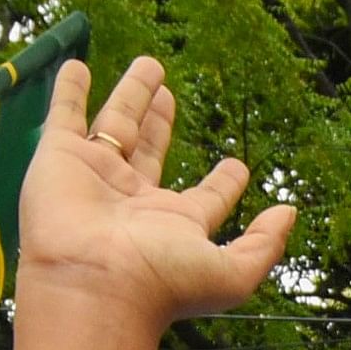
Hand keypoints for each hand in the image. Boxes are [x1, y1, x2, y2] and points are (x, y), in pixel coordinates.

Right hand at [18, 58, 297, 332]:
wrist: (93, 284)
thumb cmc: (162, 283)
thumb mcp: (232, 273)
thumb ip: (264, 244)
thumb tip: (290, 212)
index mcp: (175, 224)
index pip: (205, 197)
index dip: (224, 182)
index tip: (238, 165)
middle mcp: (135, 200)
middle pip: (153, 149)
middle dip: (162, 123)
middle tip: (172, 93)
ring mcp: (97, 175)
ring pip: (117, 124)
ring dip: (132, 94)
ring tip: (150, 65)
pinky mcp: (60, 156)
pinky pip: (65, 114)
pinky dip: (69, 91)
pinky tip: (77, 67)